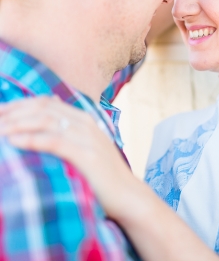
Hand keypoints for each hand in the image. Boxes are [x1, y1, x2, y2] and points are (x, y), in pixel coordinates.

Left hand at [0, 96, 136, 220]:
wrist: (127, 195)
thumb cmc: (101, 175)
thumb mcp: (85, 148)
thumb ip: (69, 134)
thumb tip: (42, 126)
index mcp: (84, 119)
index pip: (45, 102)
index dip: (18, 104)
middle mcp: (86, 123)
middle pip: (42, 108)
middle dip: (13, 112)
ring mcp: (88, 138)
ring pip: (46, 120)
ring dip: (17, 123)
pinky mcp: (87, 155)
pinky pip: (55, 141)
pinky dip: (32, 139)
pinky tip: (14, 141)